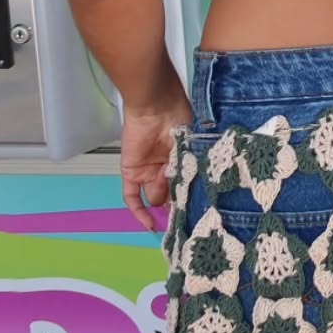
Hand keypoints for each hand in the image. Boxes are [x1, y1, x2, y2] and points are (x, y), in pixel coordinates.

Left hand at [120, 87, 192, 231]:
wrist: (156, 106)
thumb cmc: (178, 118)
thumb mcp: (191, 144)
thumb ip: (190, 166)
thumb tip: (192, 190)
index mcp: (181, 159)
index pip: (186, 184)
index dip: (191, 197)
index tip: (200, 211)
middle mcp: (165, 168)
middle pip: (171, 194)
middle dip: (178, 203)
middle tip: (188, 216)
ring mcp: (148, 172)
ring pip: (155, 198)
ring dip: (164, 205)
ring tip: (175, 213)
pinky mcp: (132, 173)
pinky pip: (133, 198)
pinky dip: (139, 212)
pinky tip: (150, 225)